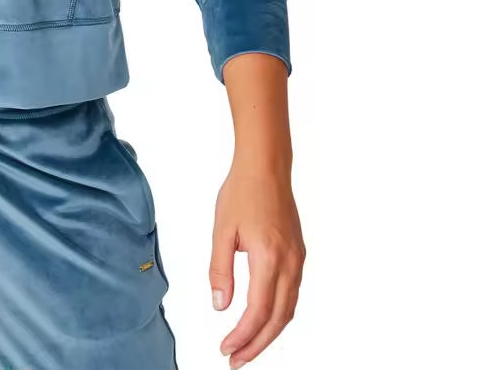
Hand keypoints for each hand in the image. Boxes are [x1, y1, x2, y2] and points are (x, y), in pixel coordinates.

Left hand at [210, 164, 305, 367]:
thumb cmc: (241, 192)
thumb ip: (220, 269)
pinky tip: (262, 318)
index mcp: (268, 257)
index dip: (242, 335)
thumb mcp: (221, 230)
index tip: (226, 349)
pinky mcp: (298, 254)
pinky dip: (278, 313)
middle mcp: (289, 263)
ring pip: (288, 309)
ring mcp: (298, 259)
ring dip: (269, 332)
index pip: (258, 310)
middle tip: (235, 360)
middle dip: (257, 344)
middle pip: (278, 318)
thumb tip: (219, 305)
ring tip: (246, 346)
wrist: (266, 167)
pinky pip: (292, 293)